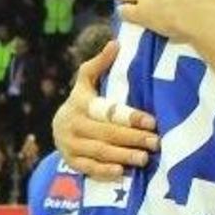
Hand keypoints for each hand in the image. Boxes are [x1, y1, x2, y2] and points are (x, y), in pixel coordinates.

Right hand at [53, 42, 157, 180]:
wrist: (59, 127)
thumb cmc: (83, 102)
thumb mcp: (87, 82)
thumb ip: (99, 64)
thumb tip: (116, 43)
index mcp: (79, 103)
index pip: (108, 111)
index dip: (130, 117)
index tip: (152, 122)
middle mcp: (72, 124)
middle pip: (105, 133)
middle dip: (132, 138)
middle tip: (155, 142)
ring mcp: (69, 144)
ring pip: (99, 151)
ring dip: (122, 156)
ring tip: (144, 158)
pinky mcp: (70, 161)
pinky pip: (88, 168)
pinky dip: (105, 171)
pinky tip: (122, 171)